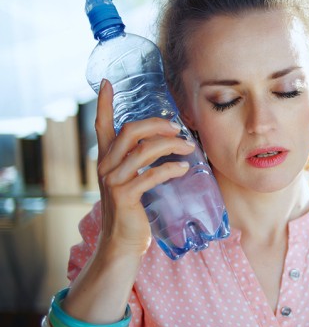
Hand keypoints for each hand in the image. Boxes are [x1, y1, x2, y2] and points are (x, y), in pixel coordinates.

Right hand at [94, 79, 194, 257]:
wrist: (122, 244)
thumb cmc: (133, 211)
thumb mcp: (132, 181)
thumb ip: (140, 163)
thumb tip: (170, 143)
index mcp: (106, 159)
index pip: (101, 125)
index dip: (104, 103)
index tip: (107, 82)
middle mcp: (106, 166)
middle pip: (130, 131)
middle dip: (157, 124)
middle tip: (178, 129)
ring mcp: (113, 181)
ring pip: (143, 150)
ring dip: (171, 146)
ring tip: (189, 149)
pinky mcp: (125, 196)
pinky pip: (151, 174)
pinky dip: (170, 169)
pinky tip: (184, 169)